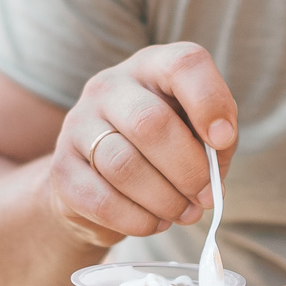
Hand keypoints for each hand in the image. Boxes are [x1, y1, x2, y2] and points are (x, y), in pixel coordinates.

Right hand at [47, 43, 237, 247]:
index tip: (224, 139)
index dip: (209, 101)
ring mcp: (78, 124)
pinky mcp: (61, 168)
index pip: (182, 64)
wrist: (100, 182)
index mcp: (151, 67)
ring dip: (166, 200)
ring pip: (124, 165)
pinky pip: (102, 201)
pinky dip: (139, 220)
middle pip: (149, 122)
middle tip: (208, 196)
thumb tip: (212, 178)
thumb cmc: (164, 151)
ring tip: (184, 213)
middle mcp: (109, 86)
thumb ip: (214, 144)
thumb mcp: (196, 134)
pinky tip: (155, 222)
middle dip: (188, 169)